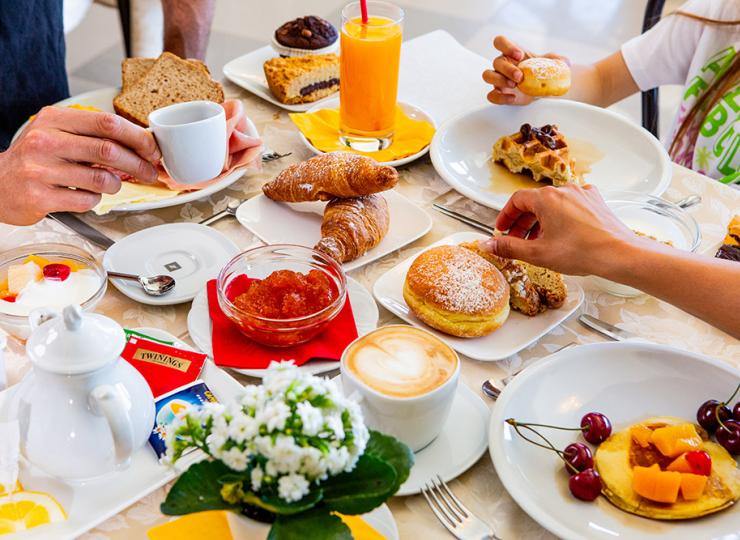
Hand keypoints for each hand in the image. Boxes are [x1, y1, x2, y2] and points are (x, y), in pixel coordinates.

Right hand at [0, 107, 160, 224]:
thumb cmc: (36, 158)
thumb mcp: (58, 133)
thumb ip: (93, 135)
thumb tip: (141, 144)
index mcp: (55, 119)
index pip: (107, 123)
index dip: (137, 137)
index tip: (152, 149)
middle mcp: (45, 141)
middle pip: (109, 151)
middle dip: (138, 164)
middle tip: (149, 172)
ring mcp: (41, 170)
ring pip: (102, 179)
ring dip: (115, 185)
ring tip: (110, 184)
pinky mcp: (40, 197)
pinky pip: (87, 200)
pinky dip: (95, 199)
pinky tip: (85, 194)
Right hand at [479, 184, 636, 275]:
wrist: (619, 254)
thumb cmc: (583, 252)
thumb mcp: (537, 253)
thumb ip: (509, 247)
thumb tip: (489, 244)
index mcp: (547, 198)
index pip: (516, 200)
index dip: (505, 216)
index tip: (502, 229)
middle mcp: (564, 190)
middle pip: (534, 202)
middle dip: (522, 222)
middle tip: (516, 239)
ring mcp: (582, 194)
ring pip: (553, 204)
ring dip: (540, 221)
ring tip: (537, 241)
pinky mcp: (595, 202)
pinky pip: (570, 206)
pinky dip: (560, 218)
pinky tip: (561, 236)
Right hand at [482, 36, 568, 105]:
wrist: (542, 88)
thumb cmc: (542, 72)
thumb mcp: (552, 63)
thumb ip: (557, 61)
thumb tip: (565, 63)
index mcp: (511, 52)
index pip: (500, 42)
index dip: (506, 46)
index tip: (519, 54)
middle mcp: (502, 64)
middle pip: (496, 62)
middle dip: (507, 69)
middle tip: (520, 77)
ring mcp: (498, 79)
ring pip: (488, 76)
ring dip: (500, 81)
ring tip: (515, 86)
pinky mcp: (499, 94)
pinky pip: (491, 95)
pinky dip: (500, 98)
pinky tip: (513, 98)